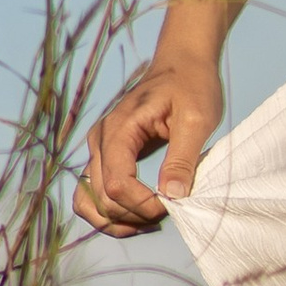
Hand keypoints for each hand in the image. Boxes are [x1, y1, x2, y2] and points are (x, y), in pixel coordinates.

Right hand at [76, 51, 222, 234]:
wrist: (183, 63)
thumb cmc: (192, 85)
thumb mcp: (197, 119)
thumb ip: (182, 158)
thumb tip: (173, 196)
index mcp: (119, 129)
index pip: (117, 184)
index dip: (143, 205)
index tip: (173, 205)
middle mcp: (100, 140)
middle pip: (100, 198)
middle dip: (133, 215)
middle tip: (170, 211)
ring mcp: (99, 148)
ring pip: (88, 201)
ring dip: (116, 221)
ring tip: (151, 222)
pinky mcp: (106, 156)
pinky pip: (95, 194)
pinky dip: (112, 213)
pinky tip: (141, 216)